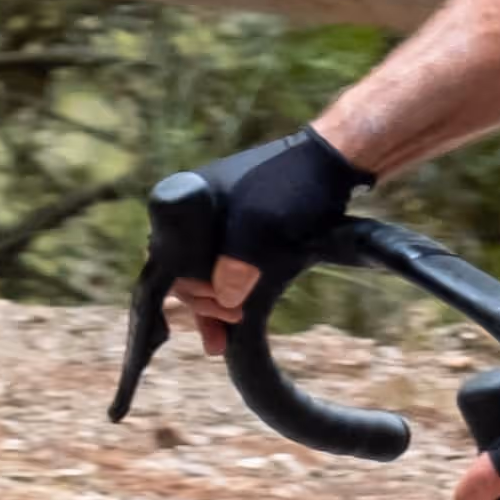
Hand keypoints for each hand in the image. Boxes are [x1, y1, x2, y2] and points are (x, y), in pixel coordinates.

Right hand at [165, 124, 369, 350]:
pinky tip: (224, 328)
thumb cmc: (294, 186)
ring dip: (211, 307)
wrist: (332, 161)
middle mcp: (197, 211)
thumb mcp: (264, 223)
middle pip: (183, 271)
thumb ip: (239, 259)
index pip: (168, 258)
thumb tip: (223, 297)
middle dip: (202, 302)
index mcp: (190, 200)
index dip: (189, 290)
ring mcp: (218, 221)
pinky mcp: (240, 232)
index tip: (220, 306)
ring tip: (223, 338)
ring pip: (202, 274)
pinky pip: (221, 269)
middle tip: (232, 320)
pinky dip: (222, 297)